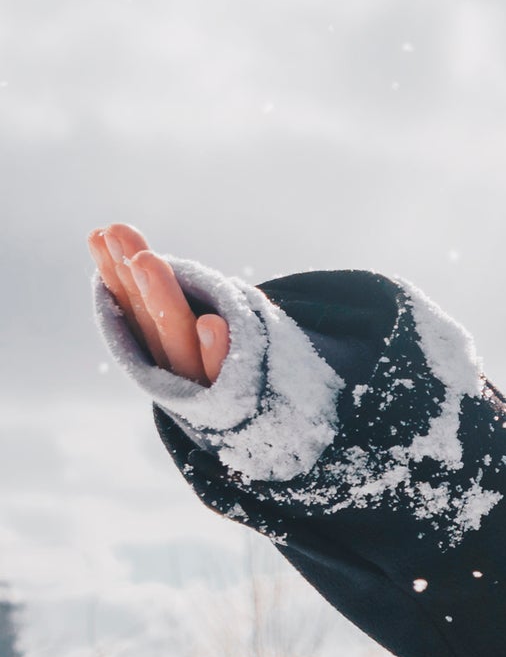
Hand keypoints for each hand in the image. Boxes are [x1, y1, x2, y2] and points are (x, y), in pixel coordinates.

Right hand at [90, 225, 226, 386]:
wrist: (251, 425)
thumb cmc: (211, 371)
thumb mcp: (183, 335)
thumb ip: (159, 302)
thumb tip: (131, 252)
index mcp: (153, 343)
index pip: (130, 302)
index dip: (114, 268)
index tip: (101, 231)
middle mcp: (168, 360)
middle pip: (148, 315)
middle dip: (134, 276)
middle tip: (118, 234)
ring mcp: (196, 380)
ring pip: (175, 337)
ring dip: (162, 298)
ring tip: (146, 260)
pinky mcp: (231, 395)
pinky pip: (222, 373)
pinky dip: (215, 350)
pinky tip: (212, 322)